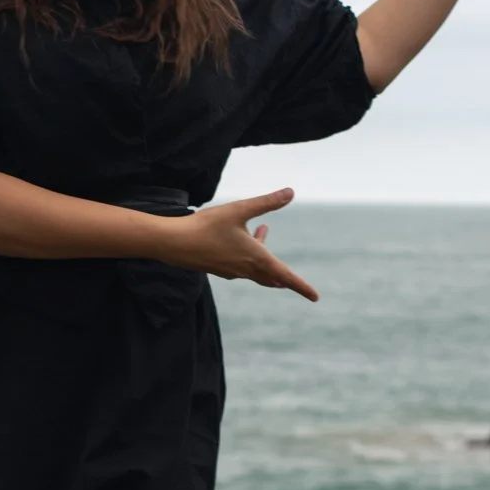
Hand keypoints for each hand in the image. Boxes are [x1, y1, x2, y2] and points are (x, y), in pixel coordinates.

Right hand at [164, 188, 318, 297]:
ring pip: (255, 269)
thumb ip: (266, 202)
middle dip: (283, 276)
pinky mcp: (218, 268)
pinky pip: (240, 266)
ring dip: (263, 254)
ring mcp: (231, 271)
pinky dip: (248, 255)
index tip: (315, 298)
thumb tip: (290, 192)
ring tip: (263, 230)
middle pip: (271, 277)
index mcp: (256, 258)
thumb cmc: (207, 226)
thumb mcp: (239, 210)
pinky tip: (240, 239)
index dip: (302, 287)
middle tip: (294, 281)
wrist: (174, 243)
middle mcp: (245, 269)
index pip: (286, 276)